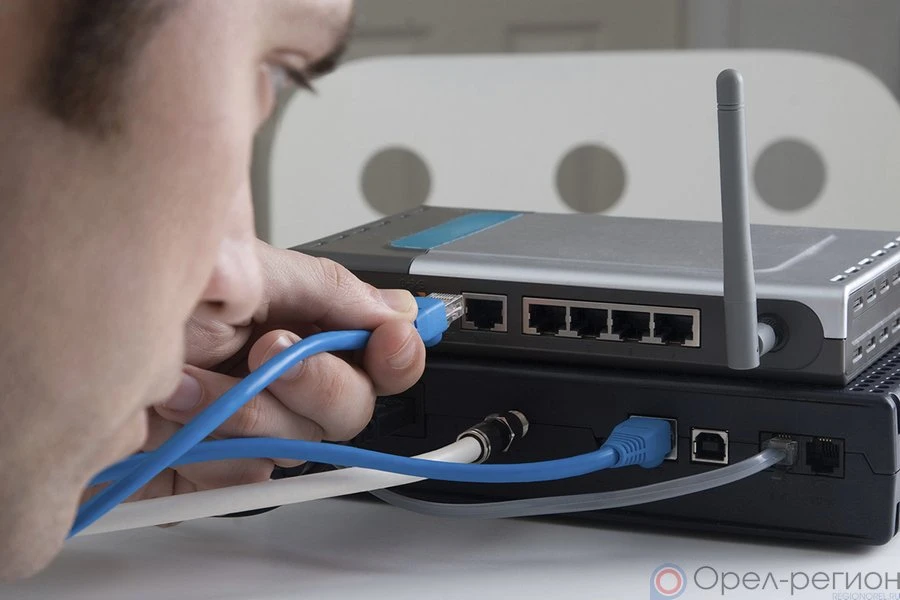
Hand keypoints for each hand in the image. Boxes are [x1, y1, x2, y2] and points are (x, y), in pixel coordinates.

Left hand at [131, 241, 424, 499]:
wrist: (64, 334)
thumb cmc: (143, 287)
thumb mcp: (242, 267)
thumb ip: (326, 288)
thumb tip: (395, 306)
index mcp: (298, 321)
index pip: (377, 346)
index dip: (396, 349)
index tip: (390, 341)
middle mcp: (281, 374)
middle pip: (353, 407)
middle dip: (318, 384)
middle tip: (272, 357)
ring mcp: (249, 423)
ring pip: (301, 448)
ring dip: (248, 416)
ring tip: (189, 378)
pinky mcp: (215, 467)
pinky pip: (248, 480)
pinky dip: (213, 452)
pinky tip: (178, 419)